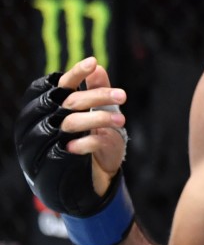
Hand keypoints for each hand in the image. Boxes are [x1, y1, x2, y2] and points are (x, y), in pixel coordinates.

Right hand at [14, 57, 133, 244]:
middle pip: (67, 102)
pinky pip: (69, 147)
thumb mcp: (93, 114)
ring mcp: (42, 144)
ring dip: (98, 118)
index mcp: (43, 108)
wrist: (77, 182)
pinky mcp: (50, 162)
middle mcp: (38, 123)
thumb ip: (93, 90)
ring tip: (122, 120)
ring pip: (69, 122)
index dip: (74, 74)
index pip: (55, 85)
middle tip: (124, 96)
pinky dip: (87, 141)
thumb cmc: (84, 140)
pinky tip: (102, 139)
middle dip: (97, 96)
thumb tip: (97, 66)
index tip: (94, 62)